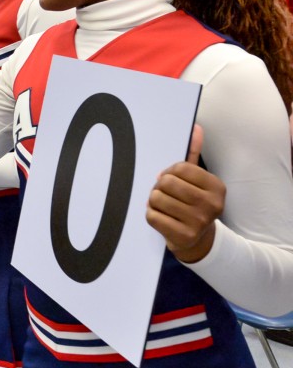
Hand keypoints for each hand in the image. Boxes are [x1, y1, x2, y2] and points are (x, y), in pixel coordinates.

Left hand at [146, 125, 224, 262]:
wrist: (198, 240)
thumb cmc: (193, 203)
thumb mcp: (197, 180)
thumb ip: (193, 154)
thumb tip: (195, 127)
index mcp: (217, 187)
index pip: (180, 168)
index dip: (169, 172)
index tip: (171, 179)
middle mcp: (212, 204)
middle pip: (166, 183)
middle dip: (159, 187)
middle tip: (165, 194)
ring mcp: (198, 222)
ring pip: (156, 198)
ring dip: (154, 201)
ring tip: (164, 206)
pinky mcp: (183, 236)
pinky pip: (152, 216)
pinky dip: (151, 215)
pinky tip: (162, 217)